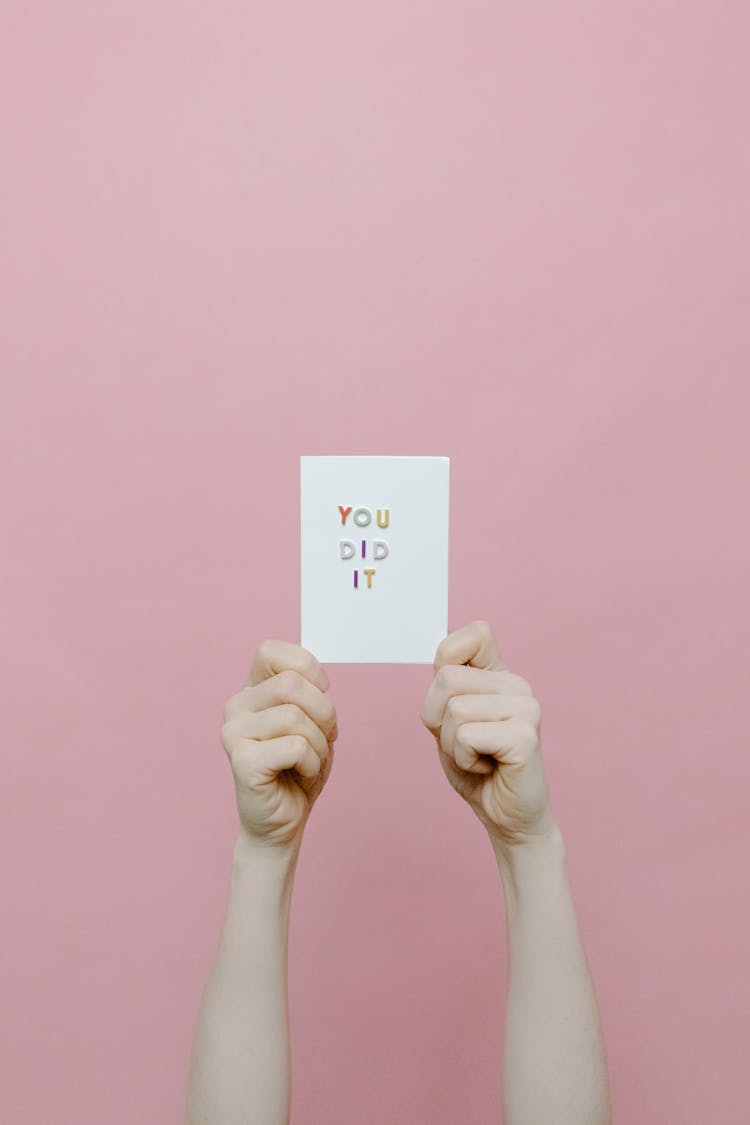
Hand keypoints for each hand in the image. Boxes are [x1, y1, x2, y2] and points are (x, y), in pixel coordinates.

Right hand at [221, 639, 338, 851]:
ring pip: (295, 717)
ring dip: (319, 744)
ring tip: (308, 761)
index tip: (320, 693)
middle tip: (323, 738)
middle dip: (323, 712)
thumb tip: (317, 676)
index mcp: (251, 690)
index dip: (307, 668)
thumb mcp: (314, 720)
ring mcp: (233, 733)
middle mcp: (236, 706)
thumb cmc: (299, 767)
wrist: (283, 821)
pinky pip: (295, 747)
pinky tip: (299, 775)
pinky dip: (312, 763)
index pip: (270, 651)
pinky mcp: (241, 761)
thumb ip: (309, 691)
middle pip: (291, 683)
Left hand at [419, 620, 555, 849]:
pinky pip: (466, 736)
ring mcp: (526, 708)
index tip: (453, 702)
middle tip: (465, 743)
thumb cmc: (477, 768)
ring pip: (454, 710)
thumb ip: (446, 685)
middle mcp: (518, 685)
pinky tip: (488, 768)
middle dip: (439, 720)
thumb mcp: (448, 720)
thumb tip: (443, 658)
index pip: (475, 634)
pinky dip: (464, 759)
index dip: (448, 663)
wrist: (507, 817)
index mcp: (501, 675)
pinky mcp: (525, 736)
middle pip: (446, 679)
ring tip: (478, 756)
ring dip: (452, 744)